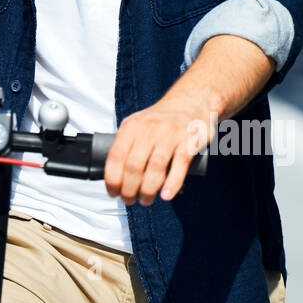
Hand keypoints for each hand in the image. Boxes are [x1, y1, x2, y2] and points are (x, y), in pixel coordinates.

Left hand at [104, 87, 215, 205]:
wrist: (190, 102)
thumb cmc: (160, 120)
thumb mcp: (137, 124)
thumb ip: (125, 144)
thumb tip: (113, 174)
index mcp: (131, 127)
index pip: (115, 157)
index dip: (112, 179)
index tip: (113, 192)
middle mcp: (148, 130)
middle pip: (133, 167)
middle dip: (129, 190)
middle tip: (130, 200)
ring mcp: (169, 135)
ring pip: (155, 169)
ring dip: (148, 191)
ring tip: (146, 200)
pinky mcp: (188, 142)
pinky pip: (179, 165)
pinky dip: (172, 184)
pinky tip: (166, 195)